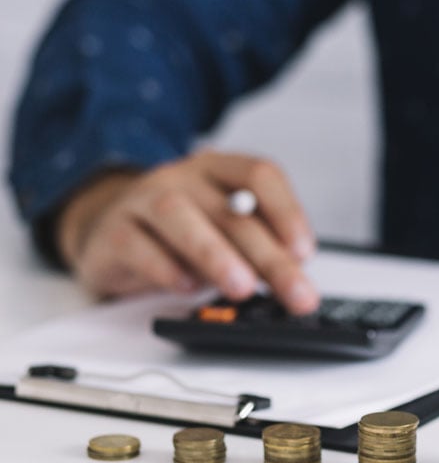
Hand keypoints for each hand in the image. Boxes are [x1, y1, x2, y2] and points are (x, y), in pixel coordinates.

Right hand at [56, 151, 319, 314]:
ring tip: (242, 287)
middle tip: (295, 292)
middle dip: (268, 256)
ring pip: (178, 216)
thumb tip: (293, 280)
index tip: (304, 251)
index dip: (287, 211)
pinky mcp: (113, 232)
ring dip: (215, 254)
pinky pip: (136, 245)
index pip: (260, 175)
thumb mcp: (224, 233)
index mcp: (219, 170)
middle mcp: (183, 178)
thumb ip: (256, 248)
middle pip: (230, 210)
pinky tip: (188, 287)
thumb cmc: (180, 234)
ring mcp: (143, 200)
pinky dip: (165, 268)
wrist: (109, 230)